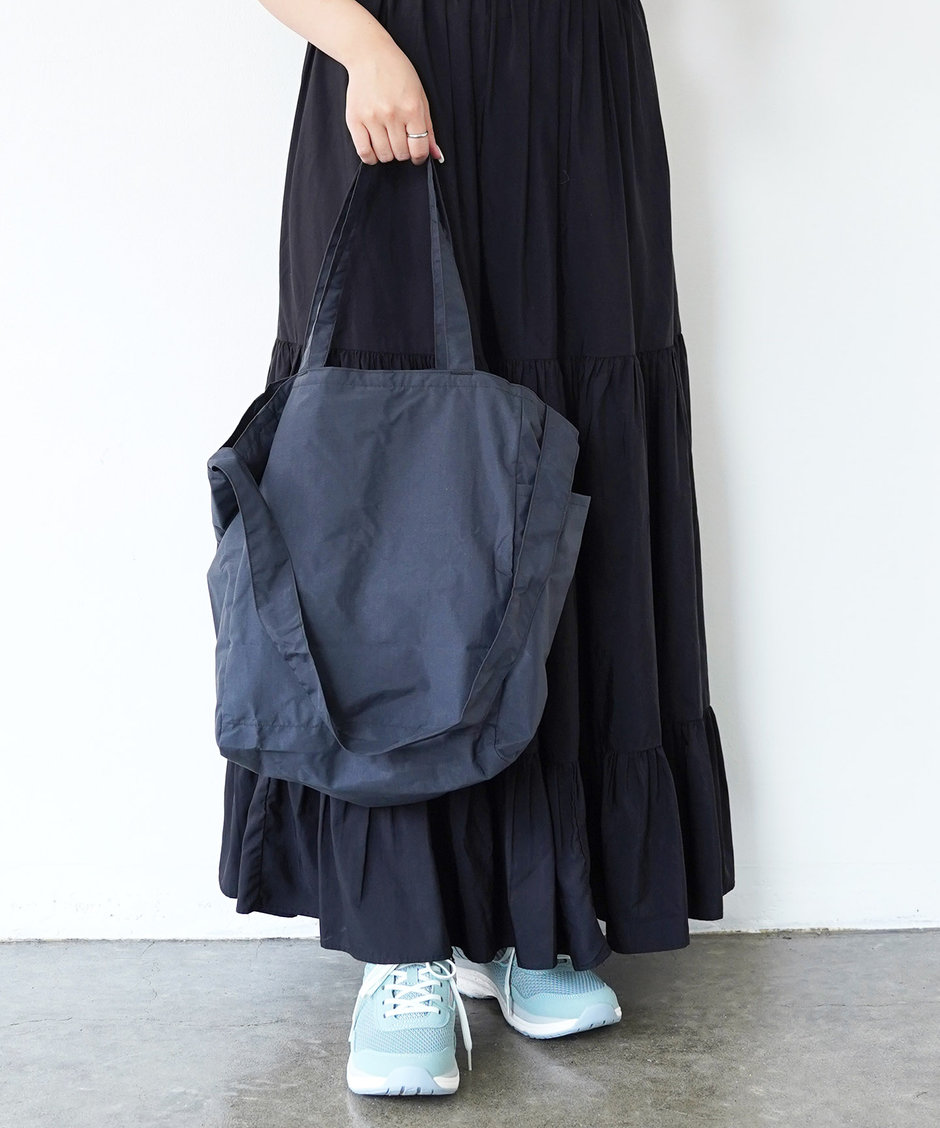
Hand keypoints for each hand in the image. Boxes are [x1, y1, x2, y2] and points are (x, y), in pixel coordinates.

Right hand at [344, 42, 444, 165]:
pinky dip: (371, 156)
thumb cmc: (397, 73)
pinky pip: (364, 152)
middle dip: (403, 152)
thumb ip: (428, 128)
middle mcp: (392, 114)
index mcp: (411, 108)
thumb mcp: (420, 96)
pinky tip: (374, 147)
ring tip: (387, 140)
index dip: (419, 157)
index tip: (416, 154)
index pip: (418, 149)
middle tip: (400, 140)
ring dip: (388, 153)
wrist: (369, 54)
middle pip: (401, 154)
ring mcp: (372, 117)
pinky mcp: (354, 119)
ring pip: (384, 155)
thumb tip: (436, 155)